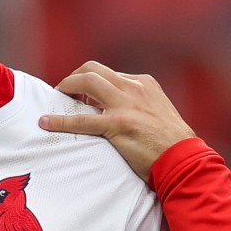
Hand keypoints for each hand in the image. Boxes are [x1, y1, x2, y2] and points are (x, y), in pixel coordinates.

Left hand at [38, 61, 195, 179]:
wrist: (184, 160)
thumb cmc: (171, 143)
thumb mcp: (158, 111)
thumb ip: (138, 104)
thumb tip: (117, 108)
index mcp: (143, 84)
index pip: (109, 74)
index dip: (90, 83)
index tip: (81, 96)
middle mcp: (134, 88)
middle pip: (93, 69)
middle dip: (74, 78)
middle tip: (64, 93)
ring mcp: (126, 105)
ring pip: (86, 81)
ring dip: (66, 87)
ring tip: (56, 100)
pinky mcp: (118, 125)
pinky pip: (81, 119)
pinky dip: (60, 120)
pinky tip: (46, 122)